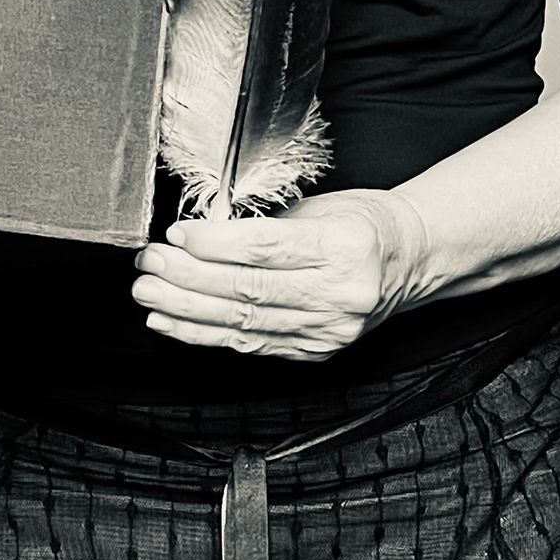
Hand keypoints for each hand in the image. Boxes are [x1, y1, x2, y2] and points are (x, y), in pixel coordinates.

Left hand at [131, 187, 430, 360]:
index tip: (177, 235)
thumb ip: (266, 224)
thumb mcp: (322, 207)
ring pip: (242, 322)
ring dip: (185, 310)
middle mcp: (340, 295)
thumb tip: (200, 234)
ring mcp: (328, 330)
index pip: (265, 249)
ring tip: (150, 293)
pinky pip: (250, 345)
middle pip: (248, 289)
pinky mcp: (315, 352)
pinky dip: (205, 334)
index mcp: (345, 247)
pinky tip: (172, 322)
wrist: (410, 262)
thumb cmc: (362, 225)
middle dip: (188, 277)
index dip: (213, 244)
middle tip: (150, 264)